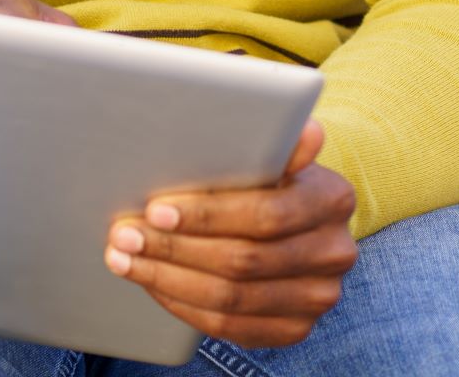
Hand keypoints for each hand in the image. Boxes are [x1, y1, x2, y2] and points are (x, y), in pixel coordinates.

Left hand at [104, 119, 357, 348]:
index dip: (207, 216)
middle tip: (124, 235)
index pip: (266, 214)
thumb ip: (275, 142)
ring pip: (232, 300)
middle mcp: (335, 253)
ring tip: (124, 259)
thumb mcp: (269, 150)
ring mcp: (318, 297)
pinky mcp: (295, 328)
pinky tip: (152, 284)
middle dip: (174, 248)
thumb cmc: (266, 174)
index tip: (155, 210)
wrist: (293, 219)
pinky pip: (232, 327)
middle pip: (244, 261)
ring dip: (168, 279)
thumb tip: (306, 129)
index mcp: (333, 199)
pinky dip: (184, 307)